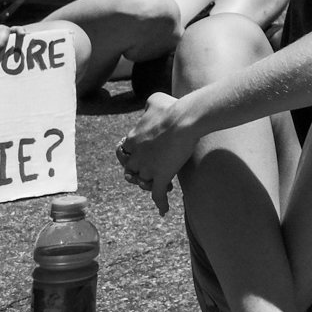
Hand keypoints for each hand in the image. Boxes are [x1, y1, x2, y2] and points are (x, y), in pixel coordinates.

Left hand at [116, 92, 195, 211]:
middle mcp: (137, 156)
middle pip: (131, 170)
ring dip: (151, 184)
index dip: (134, 154)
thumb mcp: (155, 100)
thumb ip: (149, 105)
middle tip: (153, 170)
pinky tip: (164, 211)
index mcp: (133, 139)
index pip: (125, 152)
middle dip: (141, 172)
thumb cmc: (172, 108)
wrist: (185, 119)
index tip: (144, 153)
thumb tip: (149, 106)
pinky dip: (160, 204)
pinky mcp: (161, 176)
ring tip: (164, 183)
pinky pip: (158, 195)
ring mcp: (148, 168)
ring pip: (144, 183)